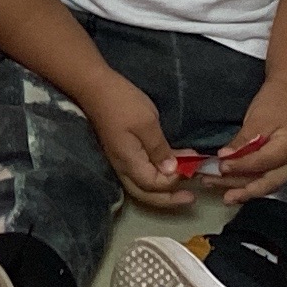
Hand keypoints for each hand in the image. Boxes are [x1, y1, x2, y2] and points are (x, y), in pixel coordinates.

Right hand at [79, 82, 193, 213]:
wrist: (95, 88)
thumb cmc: (122, 103)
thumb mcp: (147, 123)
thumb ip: (159, 149)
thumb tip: (171, 171)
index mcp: (129, 162)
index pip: (154, 184)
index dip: (173, 181)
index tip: (191, 168)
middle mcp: (123, 167)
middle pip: (146, 194)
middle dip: (169, 199)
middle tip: (191, 197)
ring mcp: (121, 161)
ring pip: (143, 186)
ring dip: (164, 189)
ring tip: (186, 185)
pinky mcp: (123, 153)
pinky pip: (141, 174)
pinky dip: (157, 176)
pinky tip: (170, 168)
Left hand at [209, 82, 286, 207]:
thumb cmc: (276, 101)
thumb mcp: (258, 118)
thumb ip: (243, 141)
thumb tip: (224, 159)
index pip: (263, 162)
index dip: (241, 166)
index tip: (220, 167)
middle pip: (268, 183)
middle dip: (244, 191)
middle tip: (224, 198)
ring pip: (265, 183)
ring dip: (241, 188)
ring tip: (217, 190)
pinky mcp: (283, 166)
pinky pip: (265, 178)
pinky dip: (247, 182)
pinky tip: (230, 186)